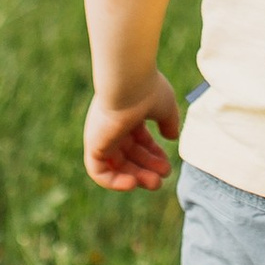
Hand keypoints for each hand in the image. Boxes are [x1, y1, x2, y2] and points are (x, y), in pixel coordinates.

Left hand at [84, 72, 181, 190]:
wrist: (128, 81)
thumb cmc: (148, 89)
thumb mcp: (165, 107)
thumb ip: (168, 122)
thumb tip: (171, 137)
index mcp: (127, 114)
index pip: (138, 140)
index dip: (153, 153)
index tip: (167, 162)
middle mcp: (111, 125)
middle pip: (128, 154)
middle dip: (147, 167)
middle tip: (163, 177)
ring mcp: (101, 135)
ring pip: (116, 164)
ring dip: (135, 176)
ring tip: (155, 183)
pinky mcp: (93, 144)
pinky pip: (99, 171)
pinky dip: (113, 181)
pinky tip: (132, 183)